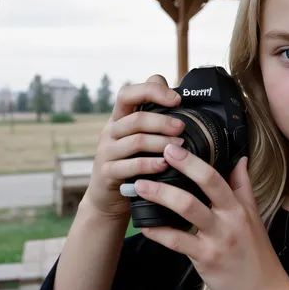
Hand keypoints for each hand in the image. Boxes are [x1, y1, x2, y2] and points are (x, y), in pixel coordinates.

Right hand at [81, 75, 185, 219]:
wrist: (108, 198)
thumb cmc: (132, 162)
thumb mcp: (140, 138)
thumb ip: (153, 118)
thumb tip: (177, 94)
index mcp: (119, 119)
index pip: (127, 94)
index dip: (151, 91)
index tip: (176, 99)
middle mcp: (110, 132)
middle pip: (136, 119)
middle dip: (163, 121)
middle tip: (182, 127)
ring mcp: (106, 153)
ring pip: (136, 141)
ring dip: (162, 143)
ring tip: (180, 147)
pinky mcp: (108, 173)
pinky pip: (132, 166)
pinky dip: (151, 164)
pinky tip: (166, 165)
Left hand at [134, 145, 288, 289]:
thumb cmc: (256, 254)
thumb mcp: (253, 216)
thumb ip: (243, 187)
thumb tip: (241, 159)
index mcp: (239, 207)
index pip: (217, 176)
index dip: (195, 160)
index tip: (174, 147)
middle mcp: (230, 219)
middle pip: (206, 185)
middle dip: (182, 167)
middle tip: (159, 154)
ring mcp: (218, 239)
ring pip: (188, 209)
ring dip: (162, 195)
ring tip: (141, 187)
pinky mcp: (206, 259)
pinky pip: (177, 241)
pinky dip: (159, 232)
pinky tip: (145, 225)